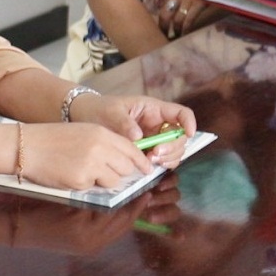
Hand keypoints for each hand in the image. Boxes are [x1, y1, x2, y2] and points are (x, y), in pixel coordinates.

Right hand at [18, 121, 158, 190]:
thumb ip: (105, 144)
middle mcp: (100, 148)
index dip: (141, 162)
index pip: (132, 149)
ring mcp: (91, 165)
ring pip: (114, 181)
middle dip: (121, 173)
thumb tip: (124, 162)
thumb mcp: (82, 132)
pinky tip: (70, 175)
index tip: (146, 169)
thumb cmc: (50, 139)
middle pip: (126, 168)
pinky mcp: (81, 180)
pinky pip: (94, 188)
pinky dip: (85, 185)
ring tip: (83, 172)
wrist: (24, 146)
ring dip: (103, 181)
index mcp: (101, 133)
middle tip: (106, 173)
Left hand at [70, 92, 198, 167]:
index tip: (189, 134)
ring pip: (174, 150)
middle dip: (172, 147)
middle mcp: (159, 124)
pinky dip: (161, 164)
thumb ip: (124, 123)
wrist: (86, 119)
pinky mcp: (148, 151)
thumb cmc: (100, 109)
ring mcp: (155, 138)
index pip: (181, 113)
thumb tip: (138, 137)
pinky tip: (149, 166)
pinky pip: (163, 159)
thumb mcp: (111, 112)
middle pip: (180, 136)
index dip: (189, 123)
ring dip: (167, 158)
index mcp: (154, 109)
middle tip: (154, 154)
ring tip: (149, 161)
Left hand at [127, 0, 229, 36]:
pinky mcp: (200, 1)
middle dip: (162, 27)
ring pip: (176, 19)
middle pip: (163, 13)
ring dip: (176, 31)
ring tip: (175, 40)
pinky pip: (190, 19)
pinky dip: (188, 28)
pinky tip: (187, 34)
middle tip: (161, 36)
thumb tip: (177, 4)